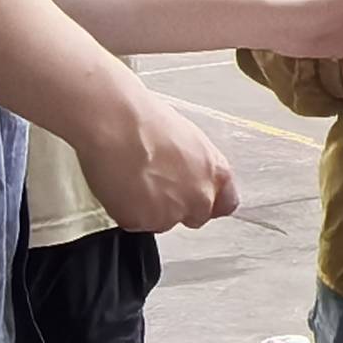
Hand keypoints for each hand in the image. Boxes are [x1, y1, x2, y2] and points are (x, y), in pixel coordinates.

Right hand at [74, 83, 240, 230]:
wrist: (115, 125)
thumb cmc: (147, 120)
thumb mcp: (188, 138)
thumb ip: (196, 164)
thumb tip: (187, 171)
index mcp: (216, 172)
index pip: (226, 203)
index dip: (209, 201)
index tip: (195, 196)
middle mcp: (199, 197)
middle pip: (195, 216)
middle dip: (178, 206)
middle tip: (157, 184)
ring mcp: (171, 213)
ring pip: (162, 221)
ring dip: (150, 209)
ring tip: (133, 179)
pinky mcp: (141, 222)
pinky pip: (134, 222)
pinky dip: (126, 210)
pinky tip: (120, 186)